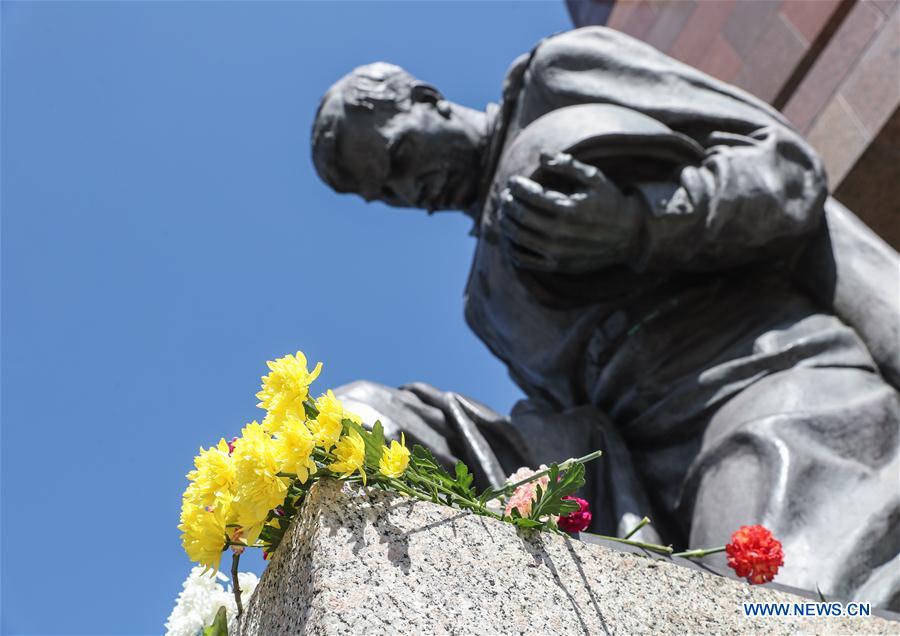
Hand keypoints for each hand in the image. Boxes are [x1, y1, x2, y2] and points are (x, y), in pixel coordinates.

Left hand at [498, 152, 644, 271]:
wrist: (630, 238)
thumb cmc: (611, 203)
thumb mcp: (594, 179)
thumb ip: (567, 165)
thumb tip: (541, 155)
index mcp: (569, 209)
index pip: (530, 196)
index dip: (517, 186)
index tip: (513, 181)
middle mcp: (561, 233)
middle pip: (521, 216)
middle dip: (508, 204)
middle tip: (504, 196)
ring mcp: (558, 252)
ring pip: (518, 238)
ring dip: (506, 224)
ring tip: (504, 214)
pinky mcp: (557, 266)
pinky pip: (524, 260)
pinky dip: (511, 249)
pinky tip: (510, 238)